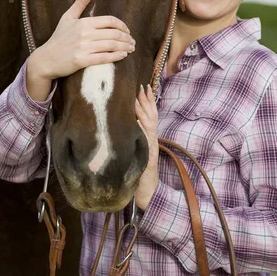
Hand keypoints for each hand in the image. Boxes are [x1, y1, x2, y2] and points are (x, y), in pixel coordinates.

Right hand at [26, 0, 134, 100]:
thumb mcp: (68, 17)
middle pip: (113, 34)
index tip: (127, 31)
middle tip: (133, 42)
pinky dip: (116, 56)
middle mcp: (84, 33)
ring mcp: (83, 47)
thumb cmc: (59, 38)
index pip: (110, 21)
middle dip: (126, 38)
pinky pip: (104, 58)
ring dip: (125, 47)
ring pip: (111, 45)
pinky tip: (123, 55)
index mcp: (83, 22)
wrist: (46, 59)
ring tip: (131, 49)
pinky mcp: (81, 60)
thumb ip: (81, 2)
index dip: (122, 25)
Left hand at [135, 84, 158, 210]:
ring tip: (139, 97)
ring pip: (149, 124)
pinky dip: (142, 128)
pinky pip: (146, 138)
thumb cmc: (138, 168)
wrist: (147, 188)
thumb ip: (133, 135)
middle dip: (147, 100)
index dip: (148, 101)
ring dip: (144, 110)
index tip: (144, 87)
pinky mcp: (149, 155)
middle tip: (142, 87)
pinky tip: (137, 119)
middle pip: (151, 115)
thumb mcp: (136, 148)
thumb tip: (124, 121)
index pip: (150, 114)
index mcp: (149, 135)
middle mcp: (152, 138)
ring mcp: (151, 145)